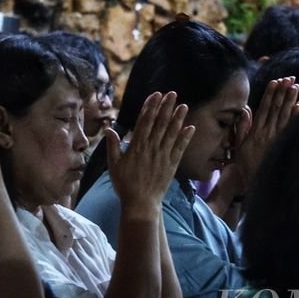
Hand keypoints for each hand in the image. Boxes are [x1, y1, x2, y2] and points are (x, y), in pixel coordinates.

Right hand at [106, 91, 194, 212]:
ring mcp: (163, 155)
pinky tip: (190, 127)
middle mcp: (151, 147)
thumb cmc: (125, 184)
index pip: (145, 121)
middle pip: (160, 123)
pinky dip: (185, 137)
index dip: (151, 107)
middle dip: (166, 107)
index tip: (156, 95)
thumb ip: (113, 145)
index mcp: (137, 146)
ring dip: (178, 118)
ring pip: (172, 133)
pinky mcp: (172, 164)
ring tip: (183, 105)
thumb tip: (108, 128)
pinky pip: (180, 148)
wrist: (141, 203)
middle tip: (172, 94)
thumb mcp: (114, 164)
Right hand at [233, 77, 298, 190]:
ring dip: (290, 100)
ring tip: (295, 87)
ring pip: (285, 115)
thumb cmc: (245, 165)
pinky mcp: (283, 145)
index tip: (274, 81)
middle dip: (282, 92)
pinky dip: (296, 116)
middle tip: (289, 78)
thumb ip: (242, 128)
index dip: (269, 94)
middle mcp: (267, 133)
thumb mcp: (238, 147)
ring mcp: (277, 139)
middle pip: (276, 109)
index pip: (264, 108)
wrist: (255, 183)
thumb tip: (245, 110)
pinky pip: (291, 128)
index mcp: (255, 132)